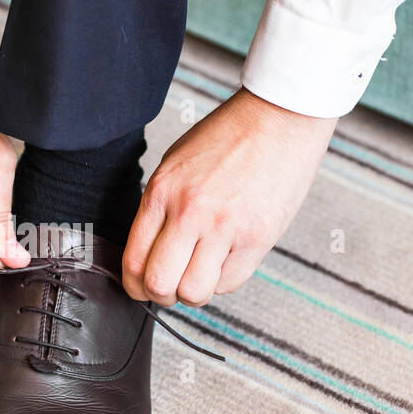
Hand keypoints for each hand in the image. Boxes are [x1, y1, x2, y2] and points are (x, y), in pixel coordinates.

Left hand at [122, 89, 336, 306]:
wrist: (279, 119)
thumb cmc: (229, 137)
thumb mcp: (176, 165)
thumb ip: (160, 209)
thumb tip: (149, 253)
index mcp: (162, 192)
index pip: (133, 261)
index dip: (134, 285)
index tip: (142, 285)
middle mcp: (189, 212)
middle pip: (158, 284)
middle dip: (161, 294)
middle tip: (171, 286)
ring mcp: (224, 228)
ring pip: (194, 292)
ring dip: (194, 292)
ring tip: (200, 273)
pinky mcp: (257, 238)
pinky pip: (230, 283)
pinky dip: (223, 280)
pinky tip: (226, 259)